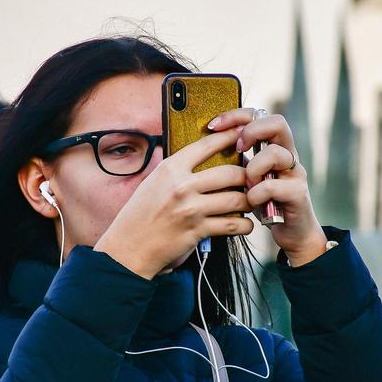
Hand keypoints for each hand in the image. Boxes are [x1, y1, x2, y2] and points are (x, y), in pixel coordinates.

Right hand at [94, 126, 254, 278]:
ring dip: (249, 201)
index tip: (244, 134)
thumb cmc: (139, 215)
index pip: (207, 145)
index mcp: (170, 168)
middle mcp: (182, 186)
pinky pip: (233, 225)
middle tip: (252, 178)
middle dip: (247, 176)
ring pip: (237, 199)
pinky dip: (245, 225)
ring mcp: (191, 209)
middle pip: (230, 173)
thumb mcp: (153, 182)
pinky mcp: (198, 231)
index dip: (230, 137)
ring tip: (250, 201)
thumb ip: (177, 170)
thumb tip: (202, 157)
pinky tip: (245, 224)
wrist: (128, 248)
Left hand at [207, 109, 326, 266]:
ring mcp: (295, 173)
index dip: (235, 115)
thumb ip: (234, 160)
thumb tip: (201, 146)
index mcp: (273, 145)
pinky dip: (258, 194)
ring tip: (247, 184)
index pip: (258, 114)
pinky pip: (274, 185)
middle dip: (252, 132)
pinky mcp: (298, 194)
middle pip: (277, 123)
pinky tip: (252, 201)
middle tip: (238, 150)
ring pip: (276, 153)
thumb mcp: (245, 176)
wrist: (290, 232)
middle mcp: (287, 154)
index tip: (214, 125)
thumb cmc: (263, 201)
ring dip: (254, 168)